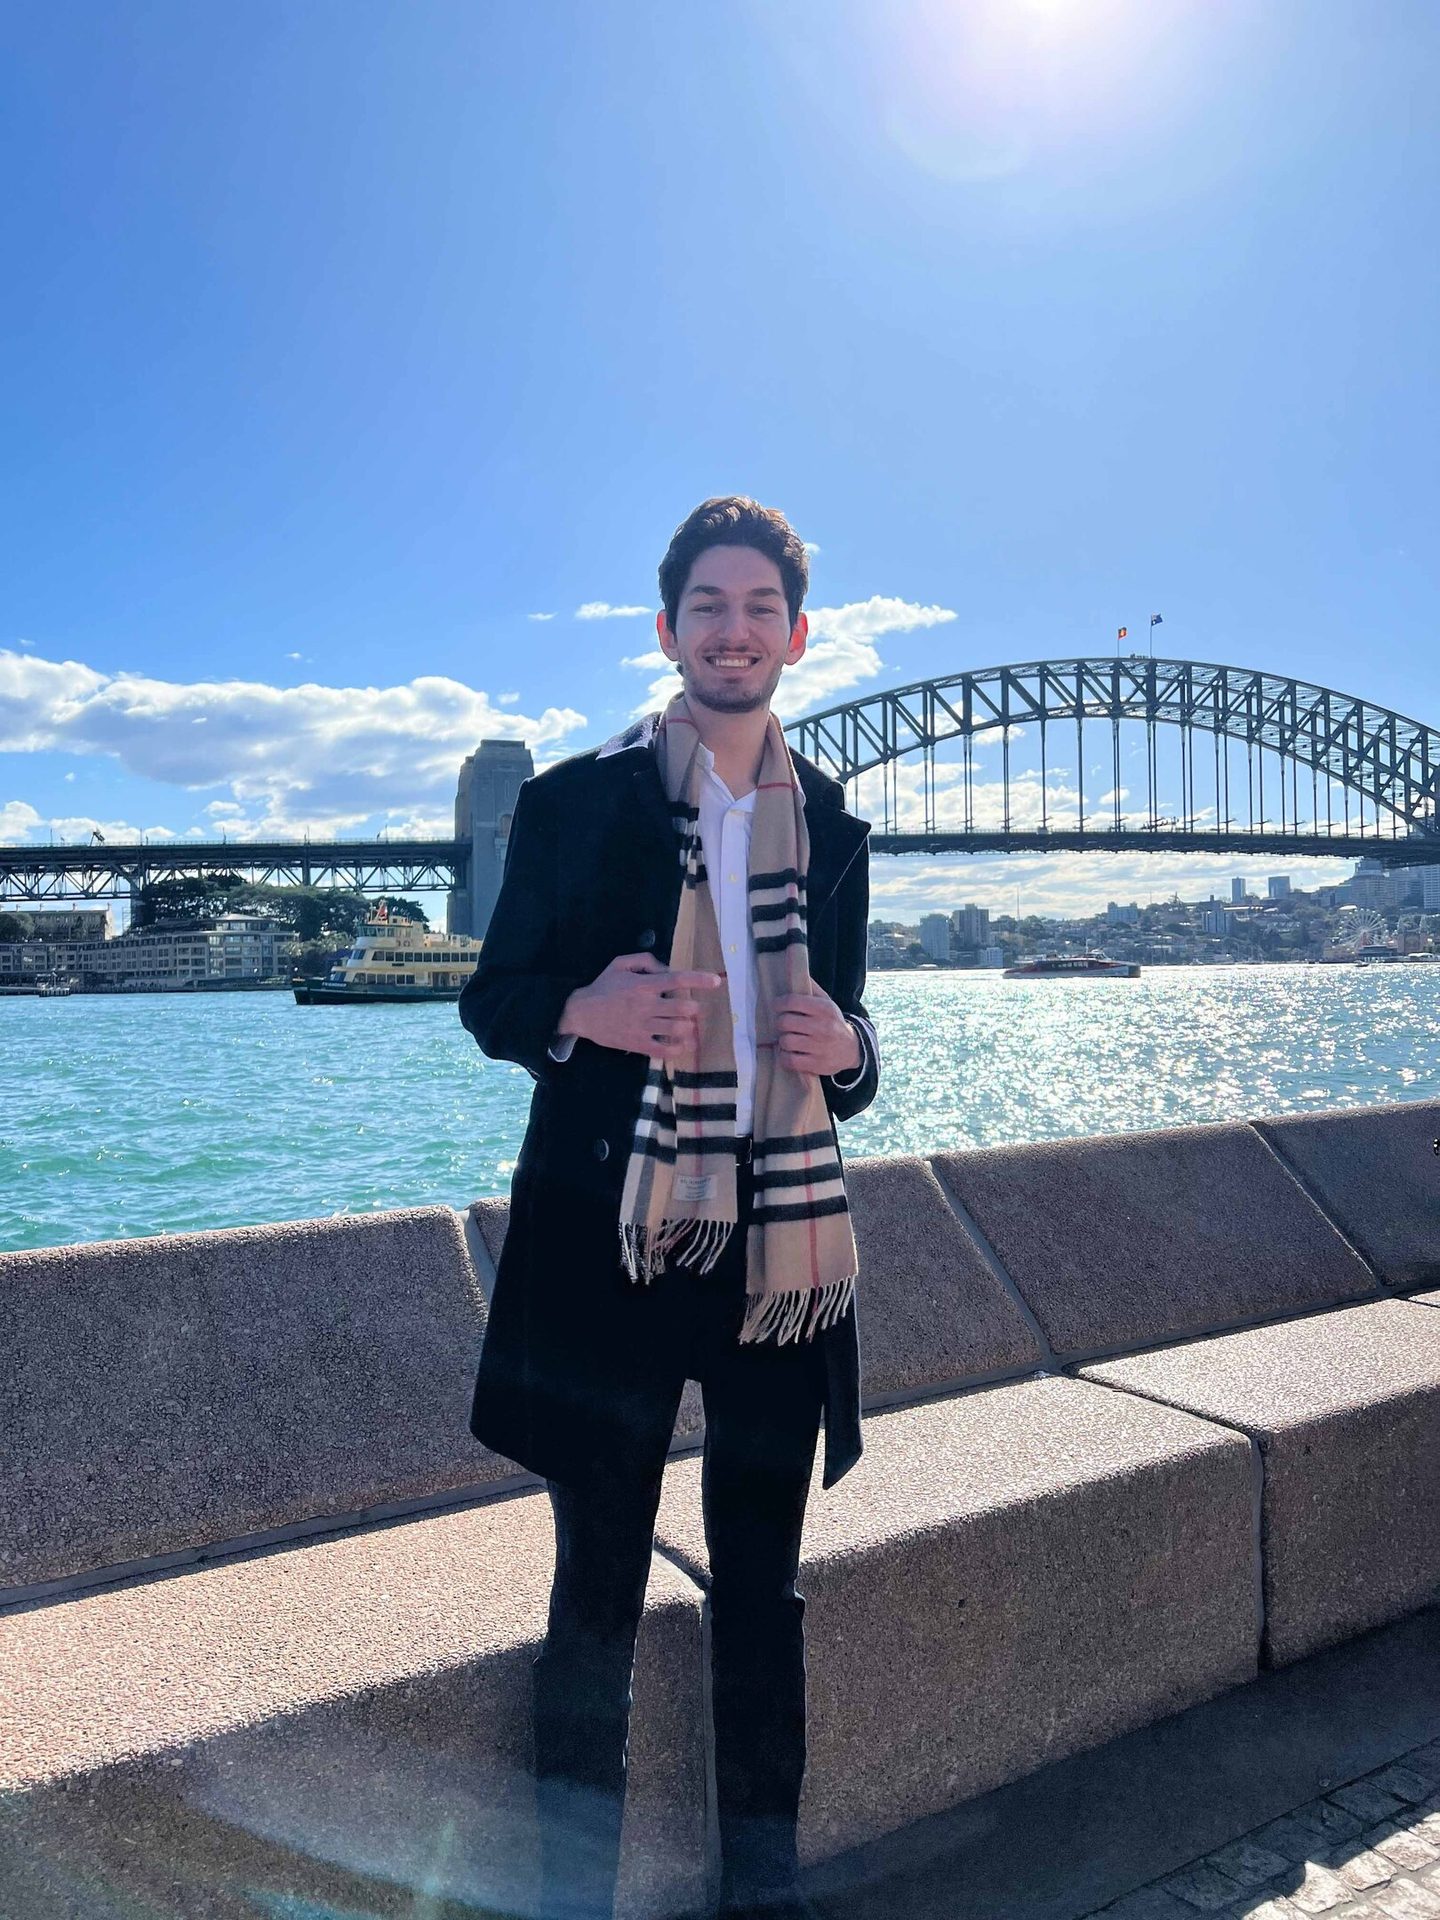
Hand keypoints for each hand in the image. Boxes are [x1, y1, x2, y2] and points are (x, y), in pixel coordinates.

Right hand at [559, 953, 723, 1058]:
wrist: (580, 1013)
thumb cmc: (602, 987)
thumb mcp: (619, 964)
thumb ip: (645, 961)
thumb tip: (666, 969)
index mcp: (644, 985)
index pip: (678, 980)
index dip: (700, 980)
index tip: (716, 981)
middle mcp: (647, 1005)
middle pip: (684, 1008)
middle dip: (694, 1008)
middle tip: (692, 1009)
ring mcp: (643, 1026)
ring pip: (678, 1029)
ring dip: (688, 1028)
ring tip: (687, 1026)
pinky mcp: (638, 1044)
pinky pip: (664, 1050)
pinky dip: (678, 1049)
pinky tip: (682, 1045)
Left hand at [773, 986, 862, 1076]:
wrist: (852, 1049)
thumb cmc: (832, 1022)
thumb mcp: (827, 1002)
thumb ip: (810, 988)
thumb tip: (794, 967)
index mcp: (824, 1009)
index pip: (792, 1001)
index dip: (779, 1003)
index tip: (777, 1006)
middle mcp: (822, 1027)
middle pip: (785, 1022)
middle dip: (781, 1023)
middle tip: (784, 1024)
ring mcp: (819, 1047)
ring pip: (785, 1041)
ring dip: (783, 1040)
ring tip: (789, 1038)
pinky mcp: (815, 1064)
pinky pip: (789, 1060)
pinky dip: (785, 1057)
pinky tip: (790, 1052)